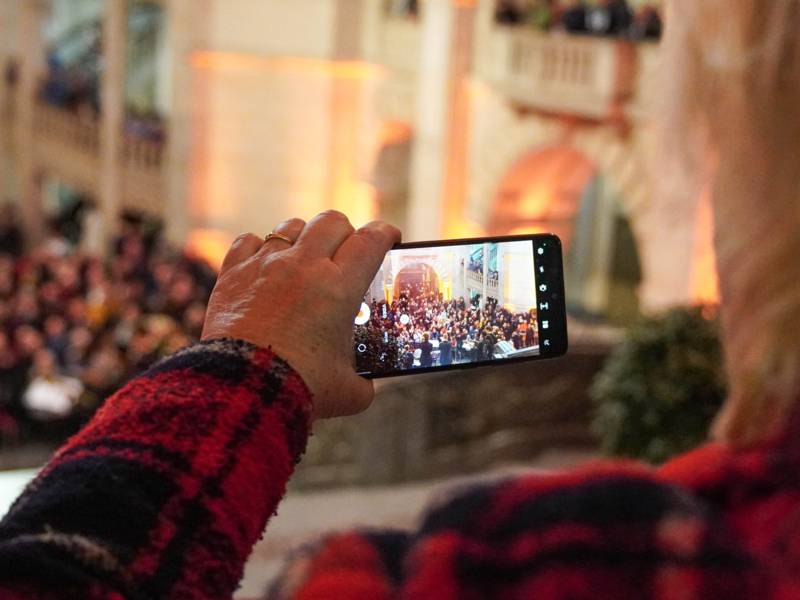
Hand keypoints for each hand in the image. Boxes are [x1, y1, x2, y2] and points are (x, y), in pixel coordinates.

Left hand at [202, 211, 400, 418]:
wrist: (243, 391)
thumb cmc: (300, 389)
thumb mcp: (348, 391)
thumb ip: (364, 382)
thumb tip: (365, 384)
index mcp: (340, 287)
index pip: (371, 240)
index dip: (386, 233)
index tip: (390, 238)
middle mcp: (304, 266)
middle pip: (333, 221)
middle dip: (346, 232)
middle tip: (347, 252)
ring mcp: (266, 266)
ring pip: (292, 226)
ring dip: (305, 237)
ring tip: (306, 258)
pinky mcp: (234, 274)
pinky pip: (249, 241)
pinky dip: (261, 249)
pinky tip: (265, 265)